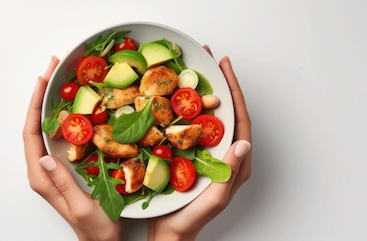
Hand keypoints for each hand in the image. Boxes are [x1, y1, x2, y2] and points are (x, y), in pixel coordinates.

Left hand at [23, 56, 121, 240]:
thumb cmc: (95, 229)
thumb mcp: (82, 207)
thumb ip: (63, 183)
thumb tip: (43, 155)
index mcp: (41, 176)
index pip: (30, 134)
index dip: (34, 105)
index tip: (42, 81)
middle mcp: (43, 169)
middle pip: (35, 125)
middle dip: (41, 95)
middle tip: (53, 68)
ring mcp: (52, 167)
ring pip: (46, 127)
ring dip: (52, 101)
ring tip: (61, 77)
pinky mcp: (64, 166)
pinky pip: (60, 134)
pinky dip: (65, 114)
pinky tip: (76, 103)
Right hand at [147, 46, 252, 240]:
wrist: (169, 231)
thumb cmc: (190, 219)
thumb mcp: (214, 198)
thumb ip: (230, 172)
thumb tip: (244, 142)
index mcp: (235, 162)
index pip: (240, 119)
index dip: (235, 92)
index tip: (226, 68)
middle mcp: (224, 153)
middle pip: (226, 111)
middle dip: (220, 83)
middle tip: (210, 58)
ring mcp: (207, 152)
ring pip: (209, 115)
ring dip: (203, 90)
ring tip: (196, 68)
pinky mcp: (191, 154)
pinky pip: (192, 125)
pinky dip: (187, 106)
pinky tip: (176, 95)